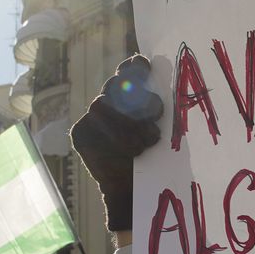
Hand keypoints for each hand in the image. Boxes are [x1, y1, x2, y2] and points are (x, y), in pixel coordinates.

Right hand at [69, 56, 163, 231]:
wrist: (131, 188)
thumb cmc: (150, 156)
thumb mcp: (159, 128)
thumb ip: (157, 108)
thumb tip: (174, 84)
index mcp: (126, 96)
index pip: (129, 73)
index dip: (135, 67)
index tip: (144, 65)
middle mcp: (106, 101)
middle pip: (117, 85)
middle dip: (137, 97)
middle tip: (155, 112)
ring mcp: (91, 116)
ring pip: (104, 104)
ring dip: (130, 124)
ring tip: (147, 142)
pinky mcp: (80, 132)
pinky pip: (95, 126)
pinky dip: (116, 138)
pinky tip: (132, 150)